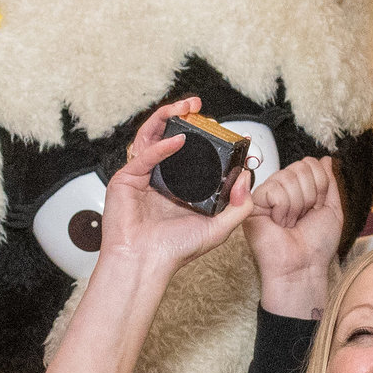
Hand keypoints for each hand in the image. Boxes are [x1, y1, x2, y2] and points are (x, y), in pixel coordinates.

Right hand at [98, 97, 254, 284]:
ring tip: (185, 109)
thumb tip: (245, 177)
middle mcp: (162, 178)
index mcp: (181, 187)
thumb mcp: (219, 228)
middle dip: (185, 118)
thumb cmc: (174, 251)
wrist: (145, 264)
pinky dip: (161, 146)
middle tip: (200, 109)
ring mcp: (143, 176)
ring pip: (152, 136)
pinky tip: (177, 140)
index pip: (196, 154)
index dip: (210, 139)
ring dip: (168, 117)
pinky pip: (144, 154)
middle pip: (171, 136)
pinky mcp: (126, 178)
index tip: (230, 131)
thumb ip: (239, 205)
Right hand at [244, 153, 342, 316]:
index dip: (320, 185)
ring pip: (287, 177)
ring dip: (296, 205)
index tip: (316, 208)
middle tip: (302, 217)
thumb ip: (329, 182)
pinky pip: (274, 190)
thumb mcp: (332, 209)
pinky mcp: (252, 204)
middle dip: (309, 195)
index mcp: (298, 189)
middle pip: (300, 166)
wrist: (302, 267)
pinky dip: (283, 208)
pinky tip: (279, 222)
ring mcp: (266, 195)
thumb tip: (325, 159)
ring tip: (290, 222)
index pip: (310, 164)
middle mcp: (281, 190)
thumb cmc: (315, 246)